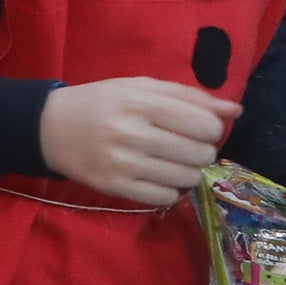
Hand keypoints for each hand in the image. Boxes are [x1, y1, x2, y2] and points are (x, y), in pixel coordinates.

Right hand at [35, 77, 235, 208]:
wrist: (49, 128)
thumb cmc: (101, 102)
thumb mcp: (141, 87)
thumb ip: (189, 96)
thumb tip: (236, 110)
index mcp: (141, 103)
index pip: (204, 125)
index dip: (210, 128)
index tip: (195, 127)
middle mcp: (133, 134)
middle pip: (200, 154)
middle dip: (200, 150)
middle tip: (181, 144)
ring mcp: (124, 164)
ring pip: (187, 178)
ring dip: (187, 171)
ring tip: (169, 160)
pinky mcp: (116, 188)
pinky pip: (166, 197)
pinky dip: (170, 188)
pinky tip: (157, 175)